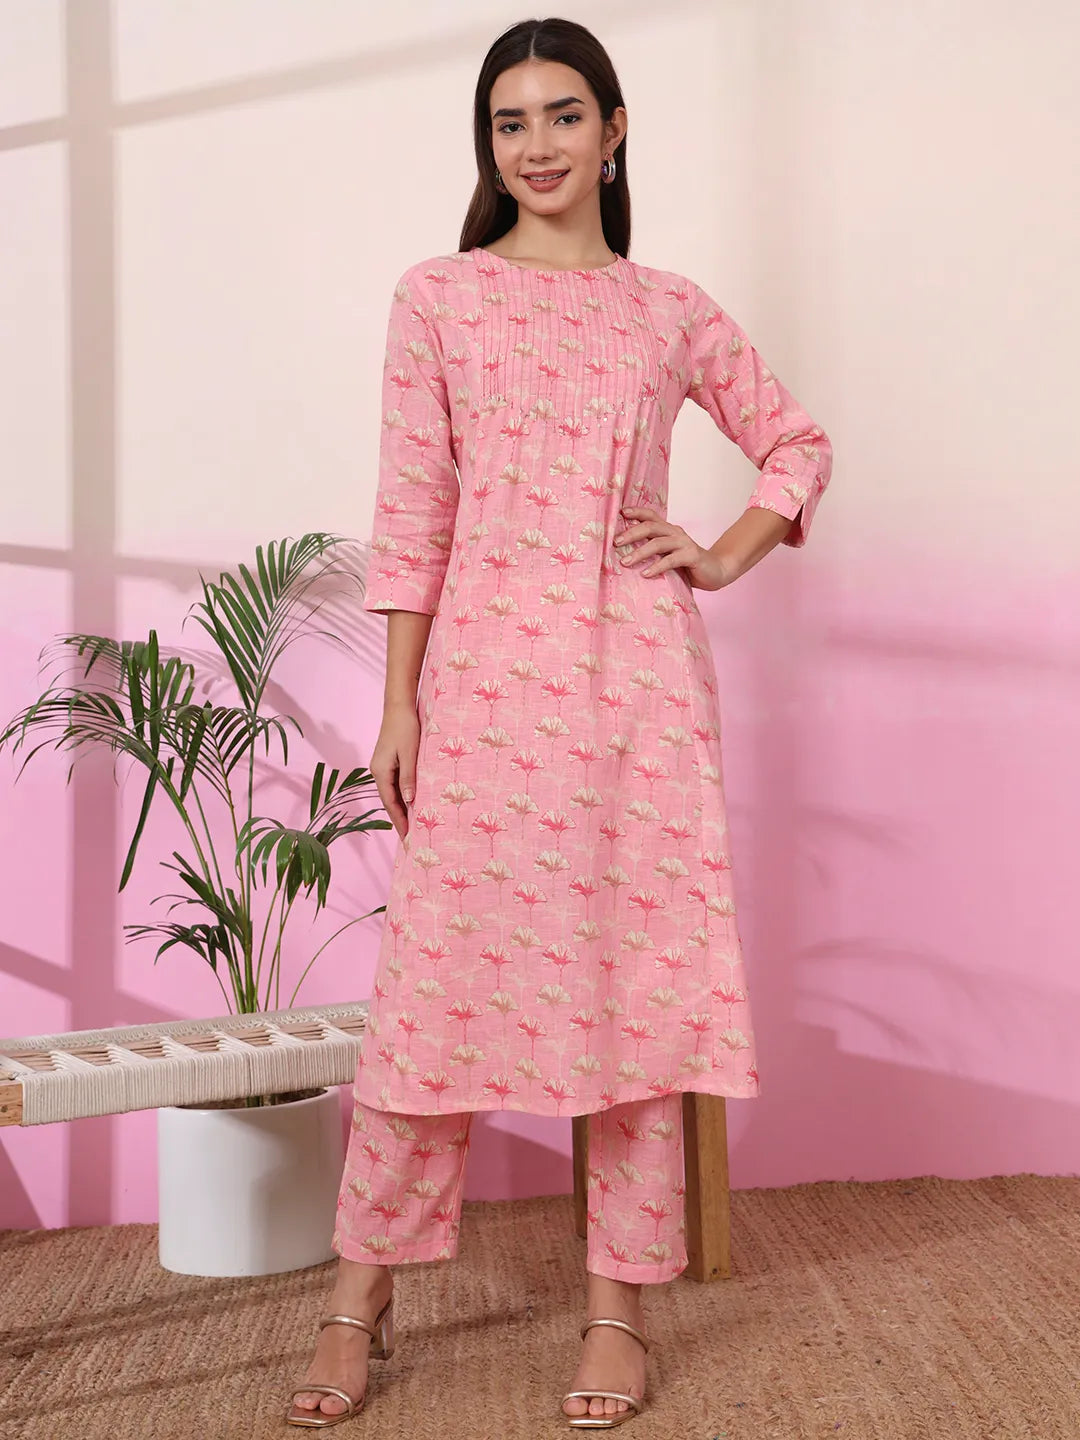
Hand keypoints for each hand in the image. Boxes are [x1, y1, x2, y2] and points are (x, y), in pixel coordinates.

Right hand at [370, 703, 420, 839]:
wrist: (398, 707)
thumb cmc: (406, 728)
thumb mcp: (410, 753)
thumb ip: (409, 778)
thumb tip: (409, 801)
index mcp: (380, 771)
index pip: (390, 803)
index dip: (399, 821)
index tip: (408, 837)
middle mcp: (377, 771)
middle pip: (389, 801)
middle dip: (399, 819)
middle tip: (411, 837)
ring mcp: (381, 766)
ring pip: (391, 793)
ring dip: (400, 808)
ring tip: (412, 824)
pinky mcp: (388, 761)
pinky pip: (394, 784)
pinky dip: (401, 796)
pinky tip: (410, 802)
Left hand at [613, 507, 730, 590]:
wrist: (717, 571)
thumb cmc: (688, 565)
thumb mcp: (668, 555)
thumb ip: (653, 552)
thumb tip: (624, 555)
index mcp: (669, 530)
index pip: (651, 516)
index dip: (636, 512)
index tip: (620, 513)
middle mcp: (676, 532)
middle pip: (650, 527)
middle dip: (631, 533)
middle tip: (615, 543)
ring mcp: (684, 543)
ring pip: (658, 543)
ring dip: (640, 552)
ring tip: (625, 562)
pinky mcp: (692, 556)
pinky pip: (671, 560)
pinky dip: (657, 566)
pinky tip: (645, 574)